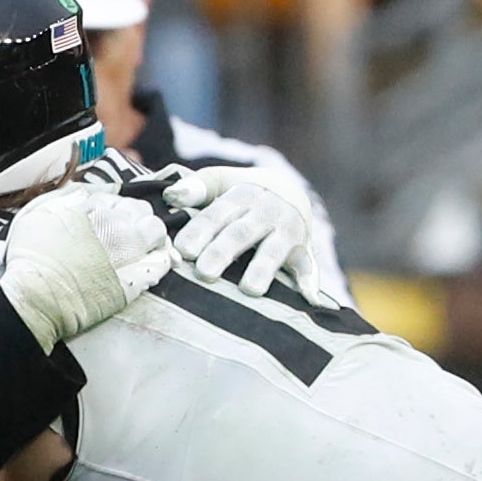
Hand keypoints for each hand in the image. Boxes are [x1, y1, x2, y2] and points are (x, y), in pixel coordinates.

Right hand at [1, 182, 171, 350]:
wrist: (39, 295)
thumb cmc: (33, 258)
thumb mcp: (41, 213)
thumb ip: (67, 199)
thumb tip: (86, 194)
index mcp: (94, 208)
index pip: (120, 199)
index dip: (117, 209)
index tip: (111, 219)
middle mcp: (116, 226)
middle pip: (142, 211)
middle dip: (138, 218)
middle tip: (128, 232)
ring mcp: (129, 253)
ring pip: (157, 233)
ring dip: (152, 236)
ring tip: (143, 247)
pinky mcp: (136, 280)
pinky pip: (161, 263)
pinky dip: (160, 260)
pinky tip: (152, 264)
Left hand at [160, 167, 316, 295]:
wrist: (289, 192)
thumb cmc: (241, 193)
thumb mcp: (221, 181)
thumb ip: (196, 187)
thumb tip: (170, 195)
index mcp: (242, 194)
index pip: (217, 213)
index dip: (200, 231)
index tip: (183, 250)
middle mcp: (267, 212)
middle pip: (242, 233)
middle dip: (224, 252)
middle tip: (204, 272)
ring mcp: (287, 232)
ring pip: (274, 251)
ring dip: (263, 270)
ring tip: (249, 289)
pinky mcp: (304, 250)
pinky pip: (308, 267)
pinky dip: (311, 282)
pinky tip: (309, 299)